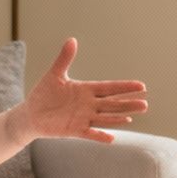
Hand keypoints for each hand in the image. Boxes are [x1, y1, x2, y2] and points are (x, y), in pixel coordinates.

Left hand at [12, 38, 149, 144]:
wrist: (31, 114)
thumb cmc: (43, 94)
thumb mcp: (55, 74)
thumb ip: (65, 59)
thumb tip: (72, 39)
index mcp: (86, 90)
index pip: (109, 88)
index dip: (124, 87)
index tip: (141, 86)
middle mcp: (88, 105)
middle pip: (112, 104)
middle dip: (127, 104)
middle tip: (145, 104)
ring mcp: (82, 118)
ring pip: (104, 118)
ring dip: (118, 118)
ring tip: (132, 117)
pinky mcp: (74, 130)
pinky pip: (89, 133)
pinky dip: (100, 136)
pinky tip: (112, 138)